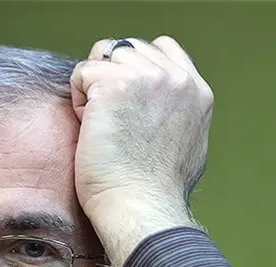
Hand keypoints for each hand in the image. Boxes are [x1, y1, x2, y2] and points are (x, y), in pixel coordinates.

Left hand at [70, 36, 213, 266]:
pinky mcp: (115, 85)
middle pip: (126, 49)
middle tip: (112, 123)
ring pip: (103, 57)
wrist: (142, 208)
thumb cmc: (156, 193)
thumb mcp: (189, 146)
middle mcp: (176, 79)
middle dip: (110, 79)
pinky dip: (78, 101)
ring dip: (93, 89)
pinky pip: (82, 73)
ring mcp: (147, 78)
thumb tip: (163, 111)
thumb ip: (180, 116)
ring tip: (103, 127)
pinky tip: (92, 130)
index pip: (161, 48)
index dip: (133, 69)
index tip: (124, 104)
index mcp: (197, 91)